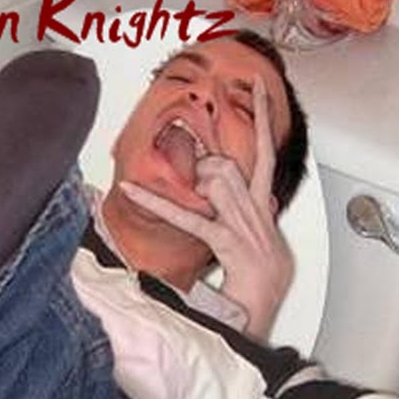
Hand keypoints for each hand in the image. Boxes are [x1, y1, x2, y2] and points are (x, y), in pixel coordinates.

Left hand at [118, 75, 293, 339]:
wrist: (266, 310)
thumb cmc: (266, 284)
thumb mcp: (269, 243)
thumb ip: (263, 215)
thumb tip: (265, 196)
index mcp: (264, 209)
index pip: (267, 152)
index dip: (262, 117)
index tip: (256, 88)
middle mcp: (255, 211)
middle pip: (228, 164)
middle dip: (206, 165)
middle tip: (195, 179)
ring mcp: (243, 226)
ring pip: (216, 179)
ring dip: (197, 184)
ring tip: (192, 197)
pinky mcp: (227, 241)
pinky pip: (189, 216)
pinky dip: (155, 201)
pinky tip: (130, 188)